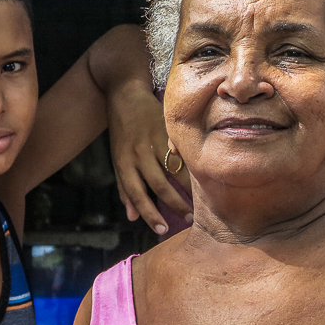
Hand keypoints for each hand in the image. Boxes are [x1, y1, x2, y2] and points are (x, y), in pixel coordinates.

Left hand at [107, 81, 192, 233]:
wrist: (125, 94)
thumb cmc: (122, 131)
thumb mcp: (117, 159)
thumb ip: (125, 187)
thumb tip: (132, 217)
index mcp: (124, 162)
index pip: (136, 194)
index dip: (149, 213)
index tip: (163, 230)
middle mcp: (138, 152)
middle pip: (158, 183)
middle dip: (175, 203)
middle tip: (190, 218)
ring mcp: (154, 138)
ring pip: (174, 166)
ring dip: (189, 186)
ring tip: (203, 200)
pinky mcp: (168, 126)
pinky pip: (183, 147)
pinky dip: (194, 161)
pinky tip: (207, 172)